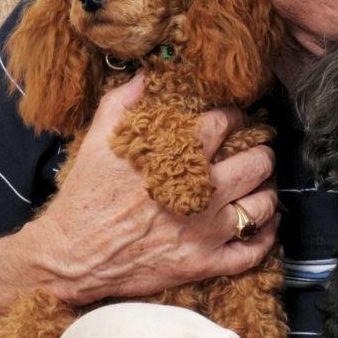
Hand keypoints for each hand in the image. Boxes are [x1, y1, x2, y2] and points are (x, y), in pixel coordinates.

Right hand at [28, 75, 280, 304]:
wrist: (70, 255)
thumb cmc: (85, 196)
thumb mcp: (98, 139)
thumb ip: (124, 100)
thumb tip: (148, 74)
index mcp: (177, 156)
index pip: (225, 123)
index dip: (234, 117)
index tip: (232, 120)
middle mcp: (199, 192)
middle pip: (256, 162)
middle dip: (260, 151)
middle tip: (255, 150)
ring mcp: (205, 232)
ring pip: (263, 205)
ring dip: (266, 191)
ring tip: (259, 184)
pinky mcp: (203, 263)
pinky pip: (253, 251)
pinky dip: (266, 237)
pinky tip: (265, 225)